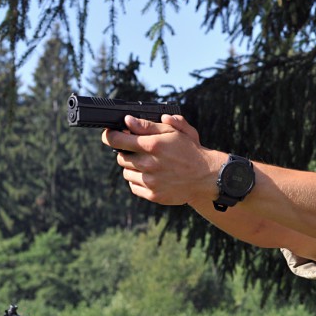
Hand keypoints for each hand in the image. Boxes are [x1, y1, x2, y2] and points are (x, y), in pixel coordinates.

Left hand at [102, 115, 222, 205]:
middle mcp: (149, 164)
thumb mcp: (174, 132)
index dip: (110, 136)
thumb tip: (128, 121)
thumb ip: (149, 125)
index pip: (117, 140)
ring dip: (133, 167)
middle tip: (138, 150)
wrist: (206, 177)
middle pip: (120, 157)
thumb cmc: (190, 151)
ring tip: (148, 164)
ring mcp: (150, 181)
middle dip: (126, 151)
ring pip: (126, 172)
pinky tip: (151, 176)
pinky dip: (138, 181)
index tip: (110, 135)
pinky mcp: (153, 195)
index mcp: (152, 145)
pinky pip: (134, 186)